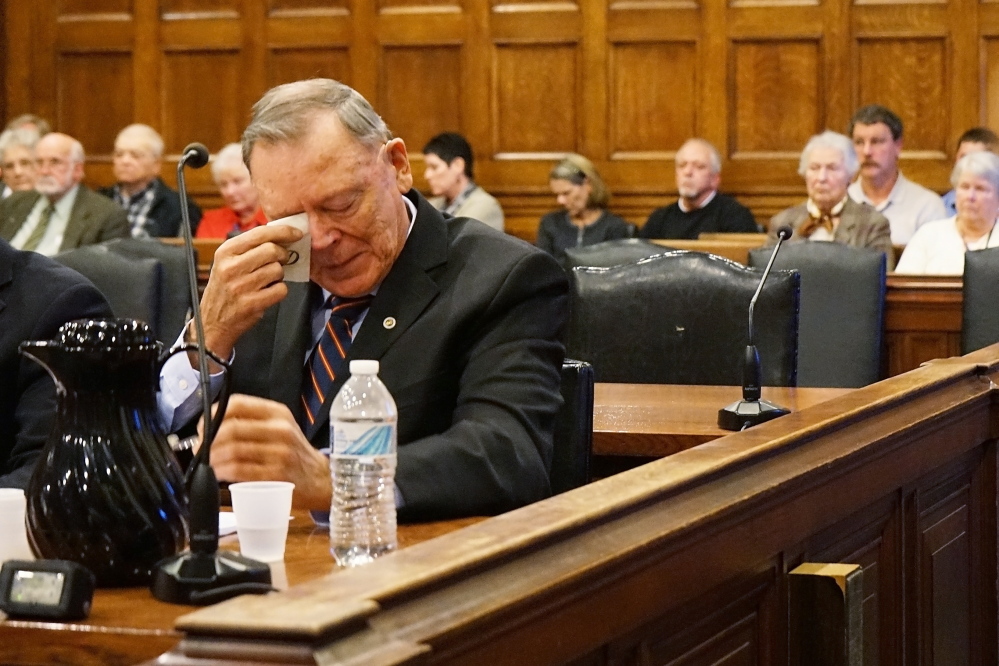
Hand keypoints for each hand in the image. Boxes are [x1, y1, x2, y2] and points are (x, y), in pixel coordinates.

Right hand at [199, 224, 303, 358]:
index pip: (260, 233)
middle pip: (272, 250)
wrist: (212, 322)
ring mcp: (241, 286)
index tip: (297, 233)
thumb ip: (250, 247)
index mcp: (226, 252)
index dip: (283, 231)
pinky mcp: (251, 304)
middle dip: (283, 254)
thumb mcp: (227, 262)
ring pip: (277, 270)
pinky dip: (280, 291)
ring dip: (279, 274)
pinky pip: (280, 289)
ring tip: (268, 280)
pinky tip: (268, 292)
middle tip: (282, 260)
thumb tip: (281, 235)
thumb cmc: (225, 289)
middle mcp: (231, 267)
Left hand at [208, 394, 330, 510]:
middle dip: (208, 440)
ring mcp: (279, 452)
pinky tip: (219, 473)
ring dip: (212, 458)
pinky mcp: (275, 475)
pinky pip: (239, 470)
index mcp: (278, 413)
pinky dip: (222, 471)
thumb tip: (212, 426)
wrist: (320, 479)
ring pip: (232, 450)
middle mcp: (280, 429)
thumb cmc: (294, 454)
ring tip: (207, 463)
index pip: (237, 404)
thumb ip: (253, 422)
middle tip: (199, 449)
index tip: (203, 426)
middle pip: (231, 428)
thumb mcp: (281, 428)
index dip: (213, 414)